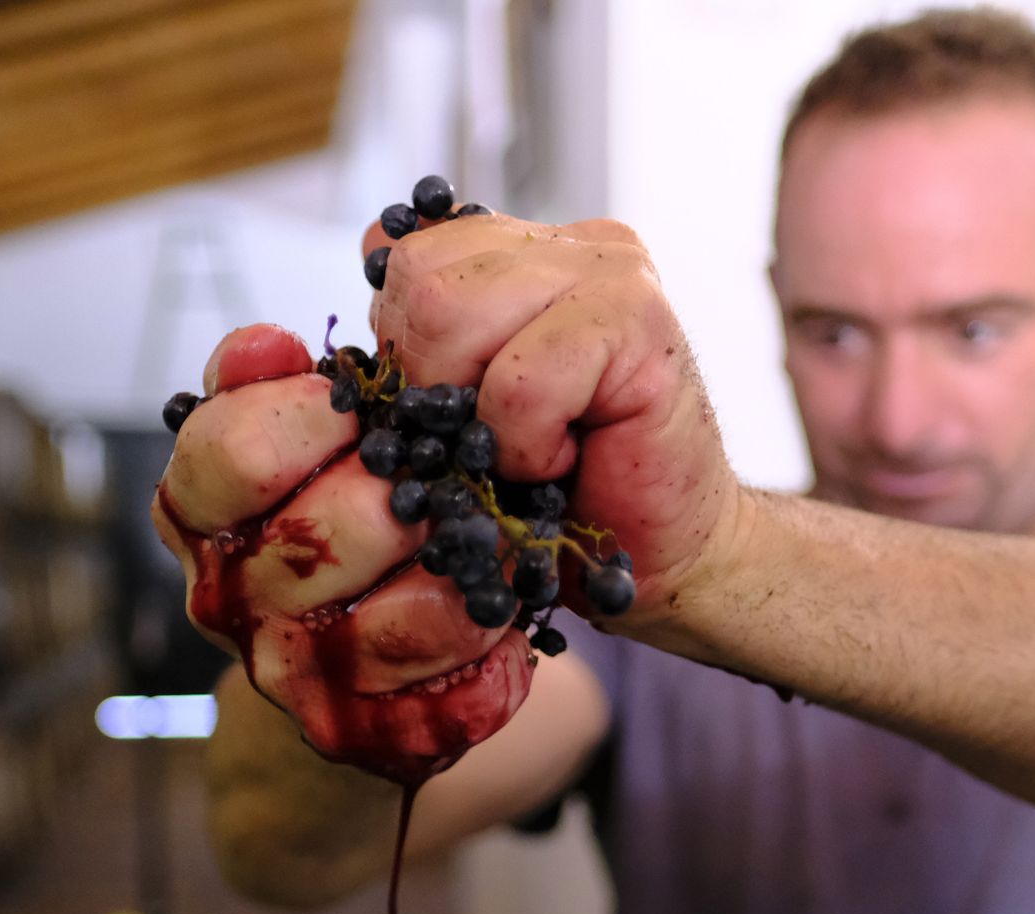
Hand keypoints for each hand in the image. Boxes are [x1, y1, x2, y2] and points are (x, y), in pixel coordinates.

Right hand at [151, 325, 534, 783]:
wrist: (356, 653)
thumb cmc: (334, 508)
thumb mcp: (291, 430)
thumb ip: (266, 380)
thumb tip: (269, 346)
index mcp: (201, 514)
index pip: (237, 453)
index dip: (314, 416)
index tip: (368, 403)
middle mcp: (232, 597)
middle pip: (326, 530)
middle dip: (408, 490)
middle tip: (455, 467)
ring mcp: (294, 669)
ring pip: (392, 616)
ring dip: (458, 562)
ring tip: (497, 528)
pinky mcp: (359, 724)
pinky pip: (437, 680)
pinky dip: (482, 636)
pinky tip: (508, 607)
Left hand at [363, 209, 741, 631]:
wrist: (666, 548)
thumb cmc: (566, 490)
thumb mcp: (465, 402)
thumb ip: (426, 325)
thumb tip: (369, 244)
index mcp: (528, 250)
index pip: (404, 252)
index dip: (405, 352)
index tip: (464, 411)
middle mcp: (574, 243)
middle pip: (418, 279)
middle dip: (431, 383)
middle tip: (494, 437)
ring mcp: (614, 272)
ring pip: (452, 315)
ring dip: (477, 416)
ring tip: (531, 446)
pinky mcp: (641, 323)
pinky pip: (519, 383)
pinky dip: (525, 447)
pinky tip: (566, 460)